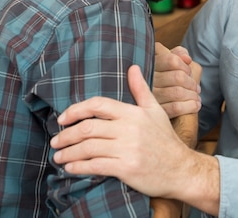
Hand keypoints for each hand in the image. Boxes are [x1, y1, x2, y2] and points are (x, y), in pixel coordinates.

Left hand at [50, 65, 187, 198]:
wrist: (181, 169)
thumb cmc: (165, 140)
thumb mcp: (155, 111)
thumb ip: (141, 90)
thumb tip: (133, 67)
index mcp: (133, 113)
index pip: (98, 104)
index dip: (76, 110)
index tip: (63, 118)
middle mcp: (130, 129)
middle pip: (88, 127)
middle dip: (67, 135)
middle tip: (56, 140)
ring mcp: (128, 149)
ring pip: (88, 148)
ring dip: (68, 152)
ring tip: (59, 156)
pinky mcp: (126, 168)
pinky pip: (95, 166)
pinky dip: (79, 167)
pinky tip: (71, 168)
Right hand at [153, 43, 200, 118]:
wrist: (154, 111)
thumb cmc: (167, 80)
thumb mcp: (171, 61)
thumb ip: (178, 53)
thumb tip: (187, 58)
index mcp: (151, 64)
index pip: (172, 61)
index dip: (185, 66)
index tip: (189, 72)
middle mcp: (148, 79)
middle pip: (178, 77)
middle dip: (191, 83)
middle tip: (196, 88)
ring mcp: (150, 97)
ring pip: (178, 92)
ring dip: (192, 95)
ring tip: (196, 97)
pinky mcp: (155, 111)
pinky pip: (176, 107)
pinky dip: (190, 106)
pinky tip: (195, 105)